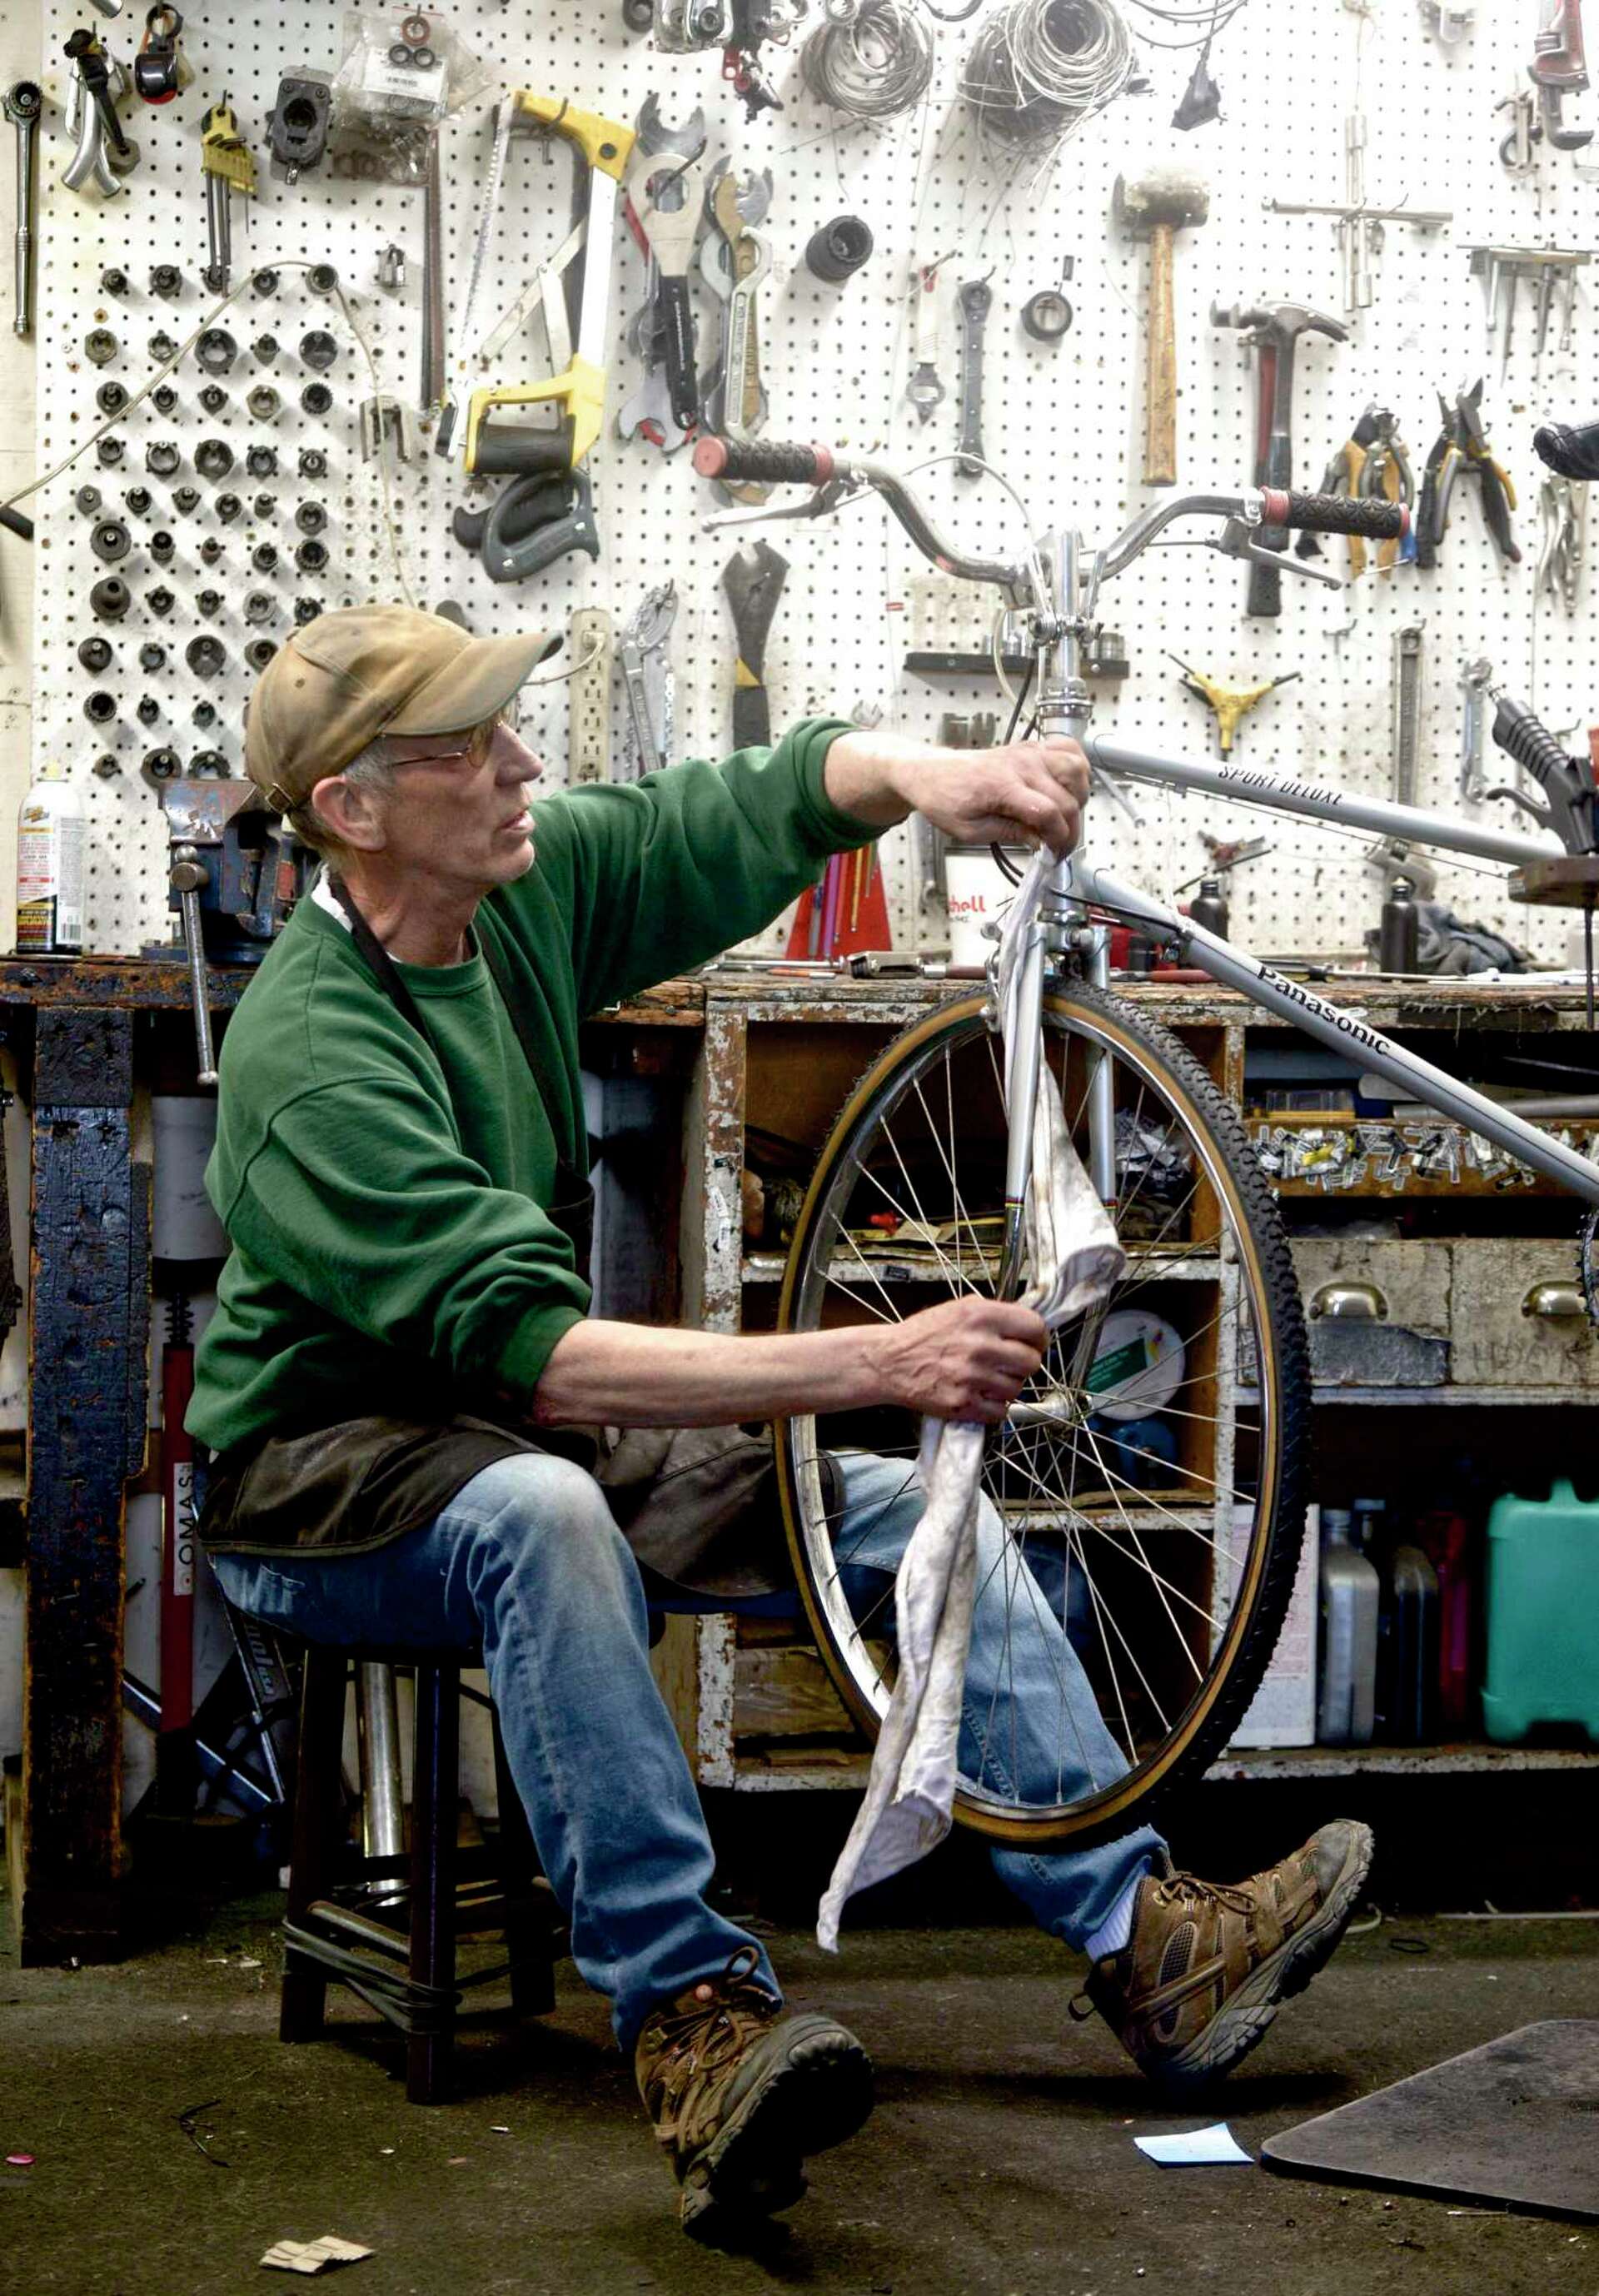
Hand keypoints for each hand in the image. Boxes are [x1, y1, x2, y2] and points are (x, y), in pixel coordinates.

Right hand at [865, 1295, 1049, 1423]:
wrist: (889, 1361)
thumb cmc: (924, 1334)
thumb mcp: (960, 1308)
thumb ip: (995, 1314)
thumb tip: (1027, 1326)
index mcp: (982, 1316)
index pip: (1035, 1327)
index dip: (1038, 1338)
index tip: (1032, 1343)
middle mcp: (981, 1346)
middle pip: (1032, 1362)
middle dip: (1024, 1364)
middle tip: (1011, 1364)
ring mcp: (972, 1377)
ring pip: (1017, 1389)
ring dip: (1007, 1386)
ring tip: (989, 1379)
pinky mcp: (963, 1404)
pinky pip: (1000, 1411)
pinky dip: (994, 1407)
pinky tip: (980, 1395)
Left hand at [900, 735, 1089, 858]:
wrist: (931, 772)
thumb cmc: (945, 799)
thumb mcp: (970, 831)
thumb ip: (1009, 834)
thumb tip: (1040, 840)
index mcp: (1002, 786)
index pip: (1048, 812)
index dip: (1059, 839)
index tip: (1055, 855)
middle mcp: (1021, 764)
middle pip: (1067, 797)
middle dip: (1070, 828)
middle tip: (1059, 846)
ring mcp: (1029, 752)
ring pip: (1076, 768)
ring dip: (1080, 796)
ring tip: (1066, 816)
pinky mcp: (1031, 747)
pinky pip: (1068, 748)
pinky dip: (1078, 766)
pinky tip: (1070, 786)